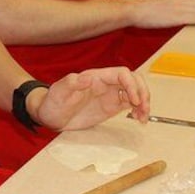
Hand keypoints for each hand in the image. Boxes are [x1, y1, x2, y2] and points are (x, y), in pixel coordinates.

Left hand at [34, 66, 149, 130]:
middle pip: (133, 80)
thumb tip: (87, 77)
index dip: (131, 84)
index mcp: (95, 77)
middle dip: (143, 92)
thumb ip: (71, 83)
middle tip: (142, 108)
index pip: (121, 73)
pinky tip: (138, 119)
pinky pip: (131, 104)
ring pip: (136, 92)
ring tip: (142, 117)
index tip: (134, 100)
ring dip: (144, 102)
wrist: (50, 116)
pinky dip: (139, 110)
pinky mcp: (111, 106)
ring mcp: (110, 95)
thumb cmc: (52, 102)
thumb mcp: (58, 93)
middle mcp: (105, 83)